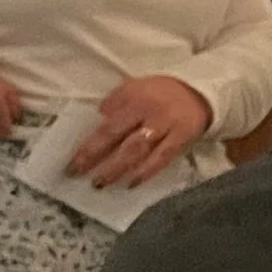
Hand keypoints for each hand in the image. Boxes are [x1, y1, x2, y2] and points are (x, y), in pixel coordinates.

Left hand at [69, 74, 211, 188]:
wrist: (200, 92)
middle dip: (94, 156)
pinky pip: (161, 158)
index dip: (88, 143)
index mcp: (133, 96)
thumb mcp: (136, 87)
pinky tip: (131, 183)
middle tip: (76, 173)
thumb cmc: (161, 92)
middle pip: (117, 136)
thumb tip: (98, 119)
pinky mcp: (181, 137)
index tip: (71, 160)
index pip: (106, 122)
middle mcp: (148, 110)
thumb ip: (116, 102)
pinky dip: (146, 172)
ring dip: (117, 168)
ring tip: (100, 182)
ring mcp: (166, 125)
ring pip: (137, 150)